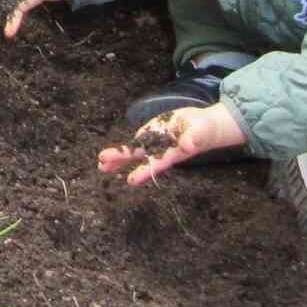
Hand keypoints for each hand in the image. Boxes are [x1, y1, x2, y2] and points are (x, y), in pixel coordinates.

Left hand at [95, 102, 245, 184]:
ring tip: (101, 163)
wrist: (205, 126)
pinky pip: (136, 141)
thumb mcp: (201, 133)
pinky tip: (112, 154)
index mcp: (172, 153)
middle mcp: (160, 150)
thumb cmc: (206, 131)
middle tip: (102, 167)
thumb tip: (189, 146)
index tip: (130, 181)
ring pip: (134, 151)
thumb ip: (194, 139)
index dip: (143, 172)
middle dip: (121, 163)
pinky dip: (125, 148)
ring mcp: (155, 142)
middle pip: (138, 158)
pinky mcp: (152, 133)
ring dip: (118, 157)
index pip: (155, 164)